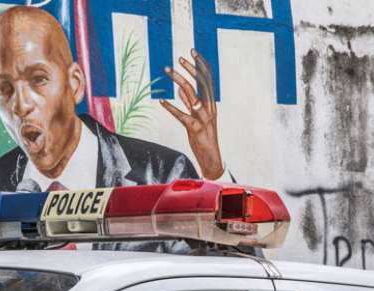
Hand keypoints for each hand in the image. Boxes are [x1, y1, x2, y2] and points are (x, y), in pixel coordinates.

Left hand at [160, 49, 222, 179]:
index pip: (208, 79)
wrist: (211, 157)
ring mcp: (203, 118)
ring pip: (192, 96)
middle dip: (190, 69)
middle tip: (179, 59)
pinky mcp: (194, 129)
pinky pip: (181, 116)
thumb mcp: (197, 116)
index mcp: (211, 103)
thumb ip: (189, 103)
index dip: (200, 64)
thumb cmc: (204, 136)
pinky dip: (171, 108)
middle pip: (201, 83)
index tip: (192, 51)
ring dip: (180, 81)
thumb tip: (180, 89)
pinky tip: (162, 101)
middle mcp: (210, 108)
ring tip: (168, 71)